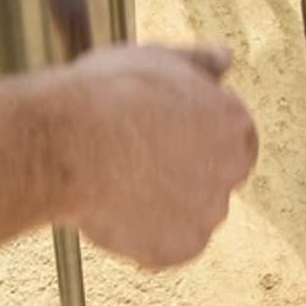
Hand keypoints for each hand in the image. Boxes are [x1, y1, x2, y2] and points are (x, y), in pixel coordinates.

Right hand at [52, 44, 258, 266]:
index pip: (236, 139)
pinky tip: (116, 208)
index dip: (201, 138)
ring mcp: (207, 213)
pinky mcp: (179, 248)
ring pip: (189, 214)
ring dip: (164, 205)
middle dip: (185, 173)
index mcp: (234, 122)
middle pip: (214, 178)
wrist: (70, 142)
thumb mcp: (158, 59)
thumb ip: (199, 63)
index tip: (168, 138)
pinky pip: (165, 245)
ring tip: (120, 181)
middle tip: (139, 159)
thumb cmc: (109, 95)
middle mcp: (232, 169)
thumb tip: (224, 57)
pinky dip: (144, 235)